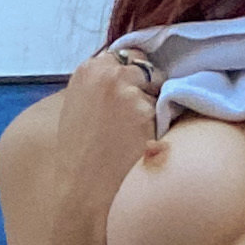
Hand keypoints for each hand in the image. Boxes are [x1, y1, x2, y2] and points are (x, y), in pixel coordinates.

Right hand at [55, 41, 161, 216]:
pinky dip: (159, 128)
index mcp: (88, 69)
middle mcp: (109, 73)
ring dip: (154, 110)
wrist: (83, 188)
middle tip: (133, 118)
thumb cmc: (78, 154)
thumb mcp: (79, 106)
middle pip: (146, 69)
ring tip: (133, 136)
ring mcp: (130, 92)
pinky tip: (141, 144)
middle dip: (147, 88)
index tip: (131, 92)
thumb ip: (101, 86)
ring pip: (159, 92)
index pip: (126, 56)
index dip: (133, 75)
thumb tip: (129, 77)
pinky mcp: (148, 112)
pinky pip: (165, 114)